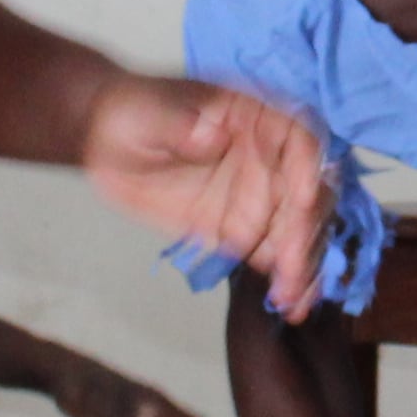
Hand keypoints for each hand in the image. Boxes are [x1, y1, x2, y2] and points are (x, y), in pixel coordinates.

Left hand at [80, 72, 335, 312]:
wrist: (105, 141)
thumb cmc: (132, 113)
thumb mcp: (149, 111)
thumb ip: (182, 124)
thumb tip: (213, 137)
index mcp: (256, 119)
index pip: (299, 140)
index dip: (308, 169)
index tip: (302, 202)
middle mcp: (270, 159)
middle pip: (310, 193)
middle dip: (307, 232)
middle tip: (291, 268)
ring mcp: (260, 197)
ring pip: (301, 232)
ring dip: (305, 265)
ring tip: (293, 300)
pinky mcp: (243, 231)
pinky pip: (275, 257)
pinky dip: (288, 281)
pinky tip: (289, 305)